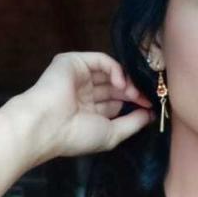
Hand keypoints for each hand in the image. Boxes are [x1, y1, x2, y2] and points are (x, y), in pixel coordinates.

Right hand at [19, 51, 154, 158]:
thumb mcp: (111, 133)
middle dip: (133, 91)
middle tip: (146, 98)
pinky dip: (116, 69)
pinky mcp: (73, 62)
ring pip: (110, 73)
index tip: (151, 106)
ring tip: (133, 93)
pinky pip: (101, 60)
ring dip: (126, 82)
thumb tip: (151, 115)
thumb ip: (133, 123)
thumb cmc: (76, 135)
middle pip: (115, 87)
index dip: (134, 102)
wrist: (46, 125)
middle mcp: (83, 93)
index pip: (116, 102)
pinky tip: (121, 83)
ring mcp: (78, 77)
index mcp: (88, 112)